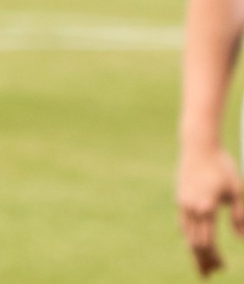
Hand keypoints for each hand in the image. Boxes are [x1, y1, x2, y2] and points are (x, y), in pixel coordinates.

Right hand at [180, 143, 243, 274]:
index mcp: (206, 208)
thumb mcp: (238, 191)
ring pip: (187, 235)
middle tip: (209, 275)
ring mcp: (183, 203)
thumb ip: (240, 216)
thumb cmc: (222, 167)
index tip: (223, 268)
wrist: (198, 146)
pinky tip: (195, 243)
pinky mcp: (180, 198)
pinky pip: (184, 224)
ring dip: (194, 251)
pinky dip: (190, 237)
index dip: (214, 258)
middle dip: (203, 260)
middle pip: (195, 243)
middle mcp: (191, 208)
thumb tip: (241, 239)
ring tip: (202, 265)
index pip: (208, 242)